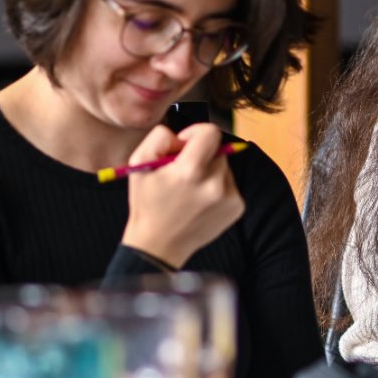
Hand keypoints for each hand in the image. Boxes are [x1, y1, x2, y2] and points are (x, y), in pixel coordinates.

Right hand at [120, 123, 244, 267]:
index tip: (184, 144)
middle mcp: (215, 184)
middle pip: (217, 150)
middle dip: (200, 155)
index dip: (195, 133)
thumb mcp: (140, 164)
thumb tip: (182, 135)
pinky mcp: (237, 208)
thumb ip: (160, 138)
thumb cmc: (147, 203)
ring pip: (223, 167)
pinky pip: (229, 184)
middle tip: (182, 172)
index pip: (211, 132)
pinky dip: (217, 188)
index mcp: (190, 171)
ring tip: (190, 191)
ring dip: (209, 172)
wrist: (160, 245)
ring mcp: (229, 197)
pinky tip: (200, 202)